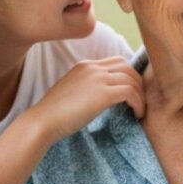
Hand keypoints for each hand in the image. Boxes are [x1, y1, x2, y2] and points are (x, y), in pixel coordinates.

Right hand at [29, 56, 144, 142]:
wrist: (42, 121)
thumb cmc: (54, 114)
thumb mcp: (73, 92)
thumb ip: (88, 88)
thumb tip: (104, 97)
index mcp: (85, 66)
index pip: (116, 62)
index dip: (129, 75)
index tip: (133, 90)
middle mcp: (92, 68)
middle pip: (127, 66)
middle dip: (138, 82)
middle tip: (140, 100)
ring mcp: (98, 79)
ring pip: (131, 79)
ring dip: (140, 95)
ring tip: (140, 110)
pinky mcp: (102, 94)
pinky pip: (130, 92)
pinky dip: (138, 103)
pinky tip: (137, 114)